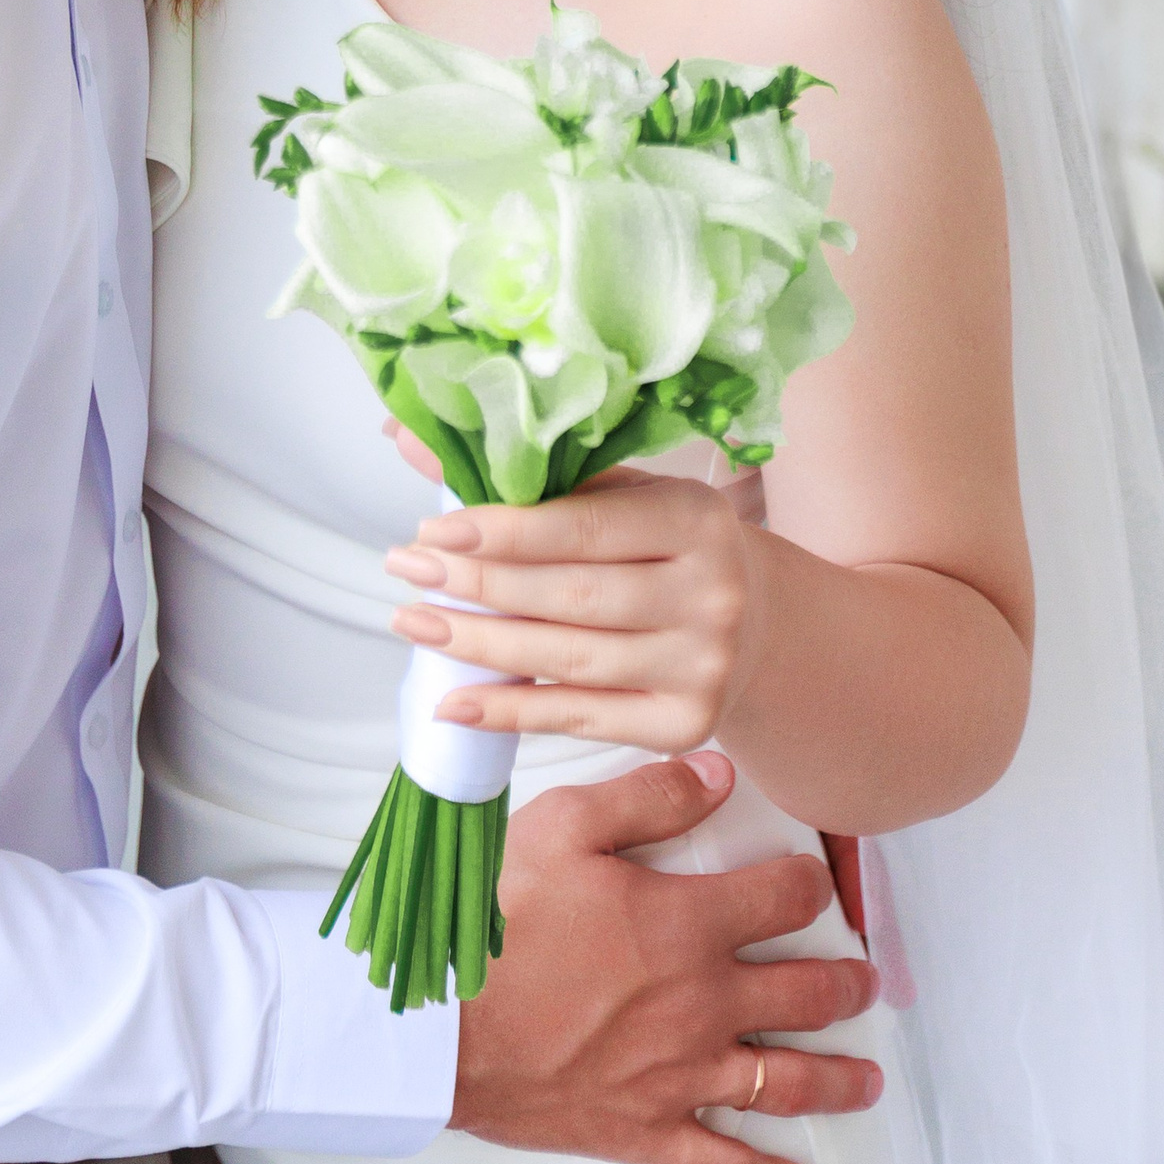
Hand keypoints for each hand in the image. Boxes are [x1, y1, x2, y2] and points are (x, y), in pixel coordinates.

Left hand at [386, 469, 764, 751]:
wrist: (756, 622)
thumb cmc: (666, 543)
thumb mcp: (620, 492)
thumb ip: (530, 471)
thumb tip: (410, 438)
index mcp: (696, 519)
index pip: (584, 528)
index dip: (503, 532)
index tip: (433, 529)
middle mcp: (710, 595)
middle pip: (571, 596)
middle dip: (477, 585)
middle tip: (406, 569)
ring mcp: (702, 667)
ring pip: (568, 660)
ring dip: (478, 646)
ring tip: (413, 622)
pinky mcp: (684, 725)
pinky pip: (580, 719)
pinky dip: (511, 713)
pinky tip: (454, 700)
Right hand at [451, 754, 881, 1163]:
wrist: (445, 1026)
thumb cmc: (497, 926)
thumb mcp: (563, 828)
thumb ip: (648, 796)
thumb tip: (715, 776)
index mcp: (687, 925)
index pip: (784, 898)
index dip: (810, 882)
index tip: (816, 879)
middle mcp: (704, 1004)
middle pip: (806, 995)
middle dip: (845, 983)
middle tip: (862, 980)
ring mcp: (684, 1075)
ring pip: (786, 1081)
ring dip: (836, 1078)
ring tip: (864, 1077)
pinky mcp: (651, 1128)